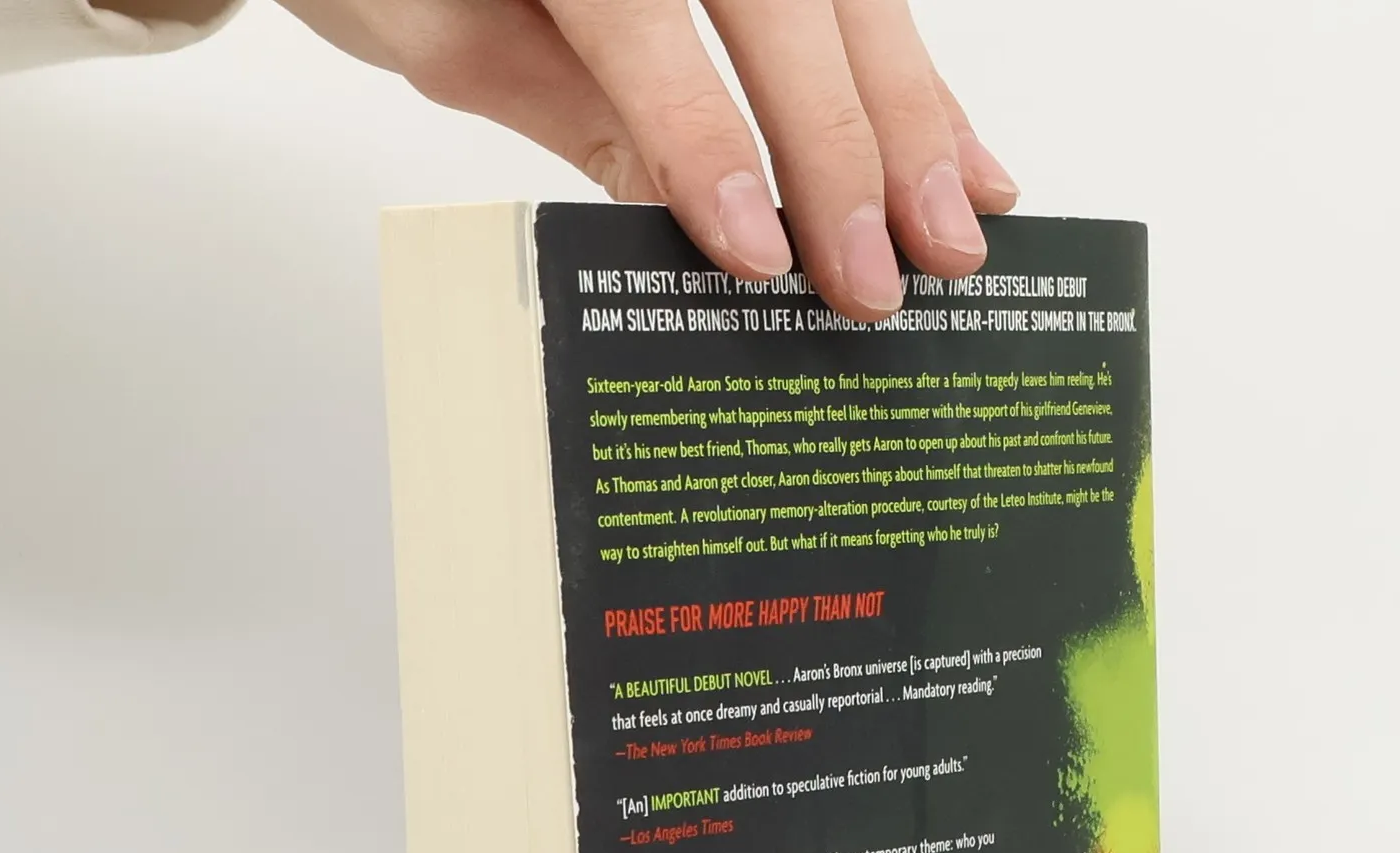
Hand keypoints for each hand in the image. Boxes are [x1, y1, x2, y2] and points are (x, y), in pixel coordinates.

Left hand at [272, 0, 1018, 318]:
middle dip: (843, 148)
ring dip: (913, 116)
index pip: (649, 22)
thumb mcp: (439, 30)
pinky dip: (908, 77)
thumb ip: (566, 102)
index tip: (764, 256)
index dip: (710, 141)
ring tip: (957, 228)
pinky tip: (960, 154)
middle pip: (785, 1)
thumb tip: (690, 215)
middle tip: (880, 278)